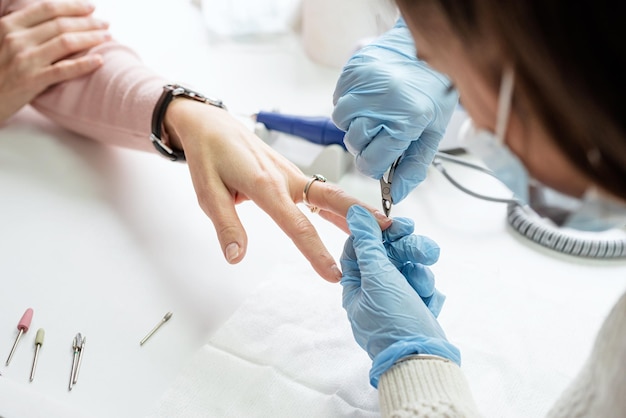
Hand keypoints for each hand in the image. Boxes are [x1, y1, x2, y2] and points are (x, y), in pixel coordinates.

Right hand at [0, 0, 110, 122]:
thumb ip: (23, 30)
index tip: (91, 7)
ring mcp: (25, 60)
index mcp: (9, 25)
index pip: (47, 9)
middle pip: (61, 24)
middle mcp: (17, 39)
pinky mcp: (32, 81)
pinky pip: (64, 69)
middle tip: (106, 23)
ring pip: (66, 42)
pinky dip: (84, 63)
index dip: (72, 6)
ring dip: (91, 38)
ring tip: (108, 37)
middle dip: (88, 22)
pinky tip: (100, 60)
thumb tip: (53, 21)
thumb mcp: (2, 41)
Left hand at [164, 99, 392, 282]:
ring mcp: (293, 174)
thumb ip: (226, 225)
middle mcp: (287, 178)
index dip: (317, 251)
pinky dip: (342, 206)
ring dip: (358, 211)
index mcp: (265, 184)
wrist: (211, 124)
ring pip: (333, 193)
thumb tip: (237, 257)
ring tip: (385, 228)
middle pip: (332, 198)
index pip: (297, 224)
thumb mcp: (208, 193)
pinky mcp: (293, 175)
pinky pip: (323, 191)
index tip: (334, 273)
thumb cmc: (208, 156)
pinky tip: (352, 220)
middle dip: (361, 218)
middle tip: (389, 234)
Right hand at [332, 18, 458, 202]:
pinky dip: (350, 104)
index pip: (371, 163)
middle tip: (383, 132)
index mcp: (405, 120)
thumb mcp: (432, 132)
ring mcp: (364, 84)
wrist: (427, 49)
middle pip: (354, 144)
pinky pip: (338, 99)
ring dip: (355, 123)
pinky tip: (368, 98)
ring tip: (375, 113)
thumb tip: (396, 195)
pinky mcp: (352, 71)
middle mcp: (381, 102)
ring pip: (342, 122)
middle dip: (366, 144)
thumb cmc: (433, 89)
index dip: (376, 166)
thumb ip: (414, 166)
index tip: (382, 159)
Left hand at [341, 205, 458, 385]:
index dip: (377, 232)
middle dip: (408, 251)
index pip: (360, 246)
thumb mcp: (378, 277)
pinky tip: (427, 302)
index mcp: (355, 285)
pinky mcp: (414, 306)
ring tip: (423, 288)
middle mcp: (372, 291)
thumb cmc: (394, 322)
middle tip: (424, 250)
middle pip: (388, 254)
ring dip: (420, 274)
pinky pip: (421, 284)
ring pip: (409, 267)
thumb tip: (354, 214)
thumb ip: (368, 244)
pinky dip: (426, 291)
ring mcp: (394, 299)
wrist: (423, 360)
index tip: (394, 225)